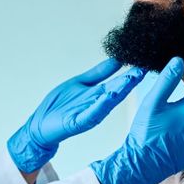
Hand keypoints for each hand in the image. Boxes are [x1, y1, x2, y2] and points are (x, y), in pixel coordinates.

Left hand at [8, 59, 146, 172]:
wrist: (40, 124)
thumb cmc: (60, 105)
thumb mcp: (81, 82)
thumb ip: (100, 73)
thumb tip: (118, 59)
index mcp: (99, 94)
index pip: (118, 82)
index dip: (130, 73)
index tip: (143, 62)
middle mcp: (98, 104)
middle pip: (116, 91)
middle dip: (129, 81)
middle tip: (143, 69)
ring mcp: (89, 114)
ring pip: (107, 102)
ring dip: (119, 91)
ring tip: (130, 80)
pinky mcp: (78, 122)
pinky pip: (92, 114)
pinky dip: (101, 105)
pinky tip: (109, 96)